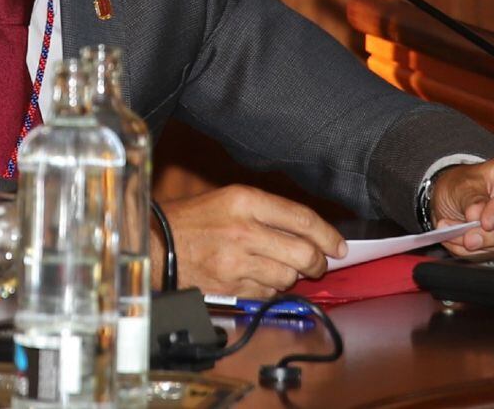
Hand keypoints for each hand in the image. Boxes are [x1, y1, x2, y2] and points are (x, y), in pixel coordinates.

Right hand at [152, 185, 346, 297]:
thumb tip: (308, 231)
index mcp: (244, 200)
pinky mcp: (231, 288)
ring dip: (291, 276)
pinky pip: (268, 295)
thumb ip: (267, 212)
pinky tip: (258, 278)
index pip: (302, 219)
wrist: (155, 244)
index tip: (338, 245)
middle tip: (317, 263)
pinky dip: (270, 290)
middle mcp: (244, 230)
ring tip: (279, 267)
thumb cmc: (192, 219)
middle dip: (317, 262)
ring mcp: (237, 262)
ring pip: (288, 278)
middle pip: (303, 253)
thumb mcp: (228, 198)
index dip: (327, 235)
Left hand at [431, 153, 493, 255]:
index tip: (484, 221)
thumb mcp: (461, 182)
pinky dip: (487, 252)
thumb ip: (470, 198)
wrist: (462, 197)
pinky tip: (468, 247)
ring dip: (488, 245)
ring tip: (460, 240)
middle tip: (470, 239)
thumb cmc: (468, 183)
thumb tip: (476, 214)